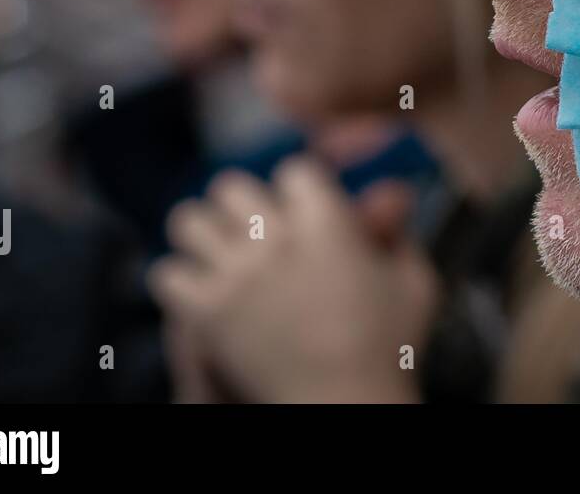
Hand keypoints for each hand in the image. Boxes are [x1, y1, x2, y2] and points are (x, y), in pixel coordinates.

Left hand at [149, 157, 437, 401]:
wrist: (345, 408)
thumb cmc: (389, 350)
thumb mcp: (413, 282)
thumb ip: (398, 232)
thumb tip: (390, 193)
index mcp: (326, 221)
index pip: (292, 171)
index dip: (299, 193)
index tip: (304, 216)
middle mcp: (274, 237)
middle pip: (231, 187)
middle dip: (243, 207)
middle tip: (254, 234)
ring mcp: (235, 274)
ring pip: (188, 220)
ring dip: (203, 234)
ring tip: (218, 255)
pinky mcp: (205, 313)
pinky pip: (166, 274)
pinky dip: (181, 282)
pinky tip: (201, 295)